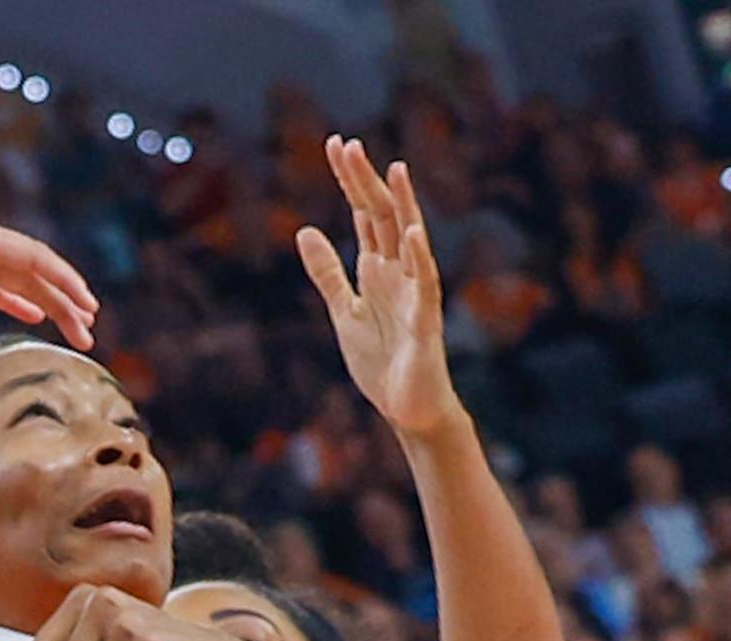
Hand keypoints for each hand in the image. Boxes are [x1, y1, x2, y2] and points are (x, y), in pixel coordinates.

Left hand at [0, 213, 97, 347]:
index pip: (34, 257)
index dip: (64, 281)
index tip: (87, 307)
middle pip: (35, 271)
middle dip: (65, 300)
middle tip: (89, 331)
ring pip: (20, 282)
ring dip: (48, 305)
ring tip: (72, 330)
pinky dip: (17, 302)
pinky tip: (33, 318)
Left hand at [298, 137, 457, 438]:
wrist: (408, 407)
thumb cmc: (382, 360)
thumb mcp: (343, 311)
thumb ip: (327, 272)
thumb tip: (305, 230)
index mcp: (377, 269)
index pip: (363, 214)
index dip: (350, 181)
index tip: (335, 145)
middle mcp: (398, 271)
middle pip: (380, 216)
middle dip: (364, 181)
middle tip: (348, 144)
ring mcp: (413, 292)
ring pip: (408, 238)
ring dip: (400, 204)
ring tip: (392, 168)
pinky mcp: (425, 320)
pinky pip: (424, 283)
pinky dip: (417, 258)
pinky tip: (409, 232)